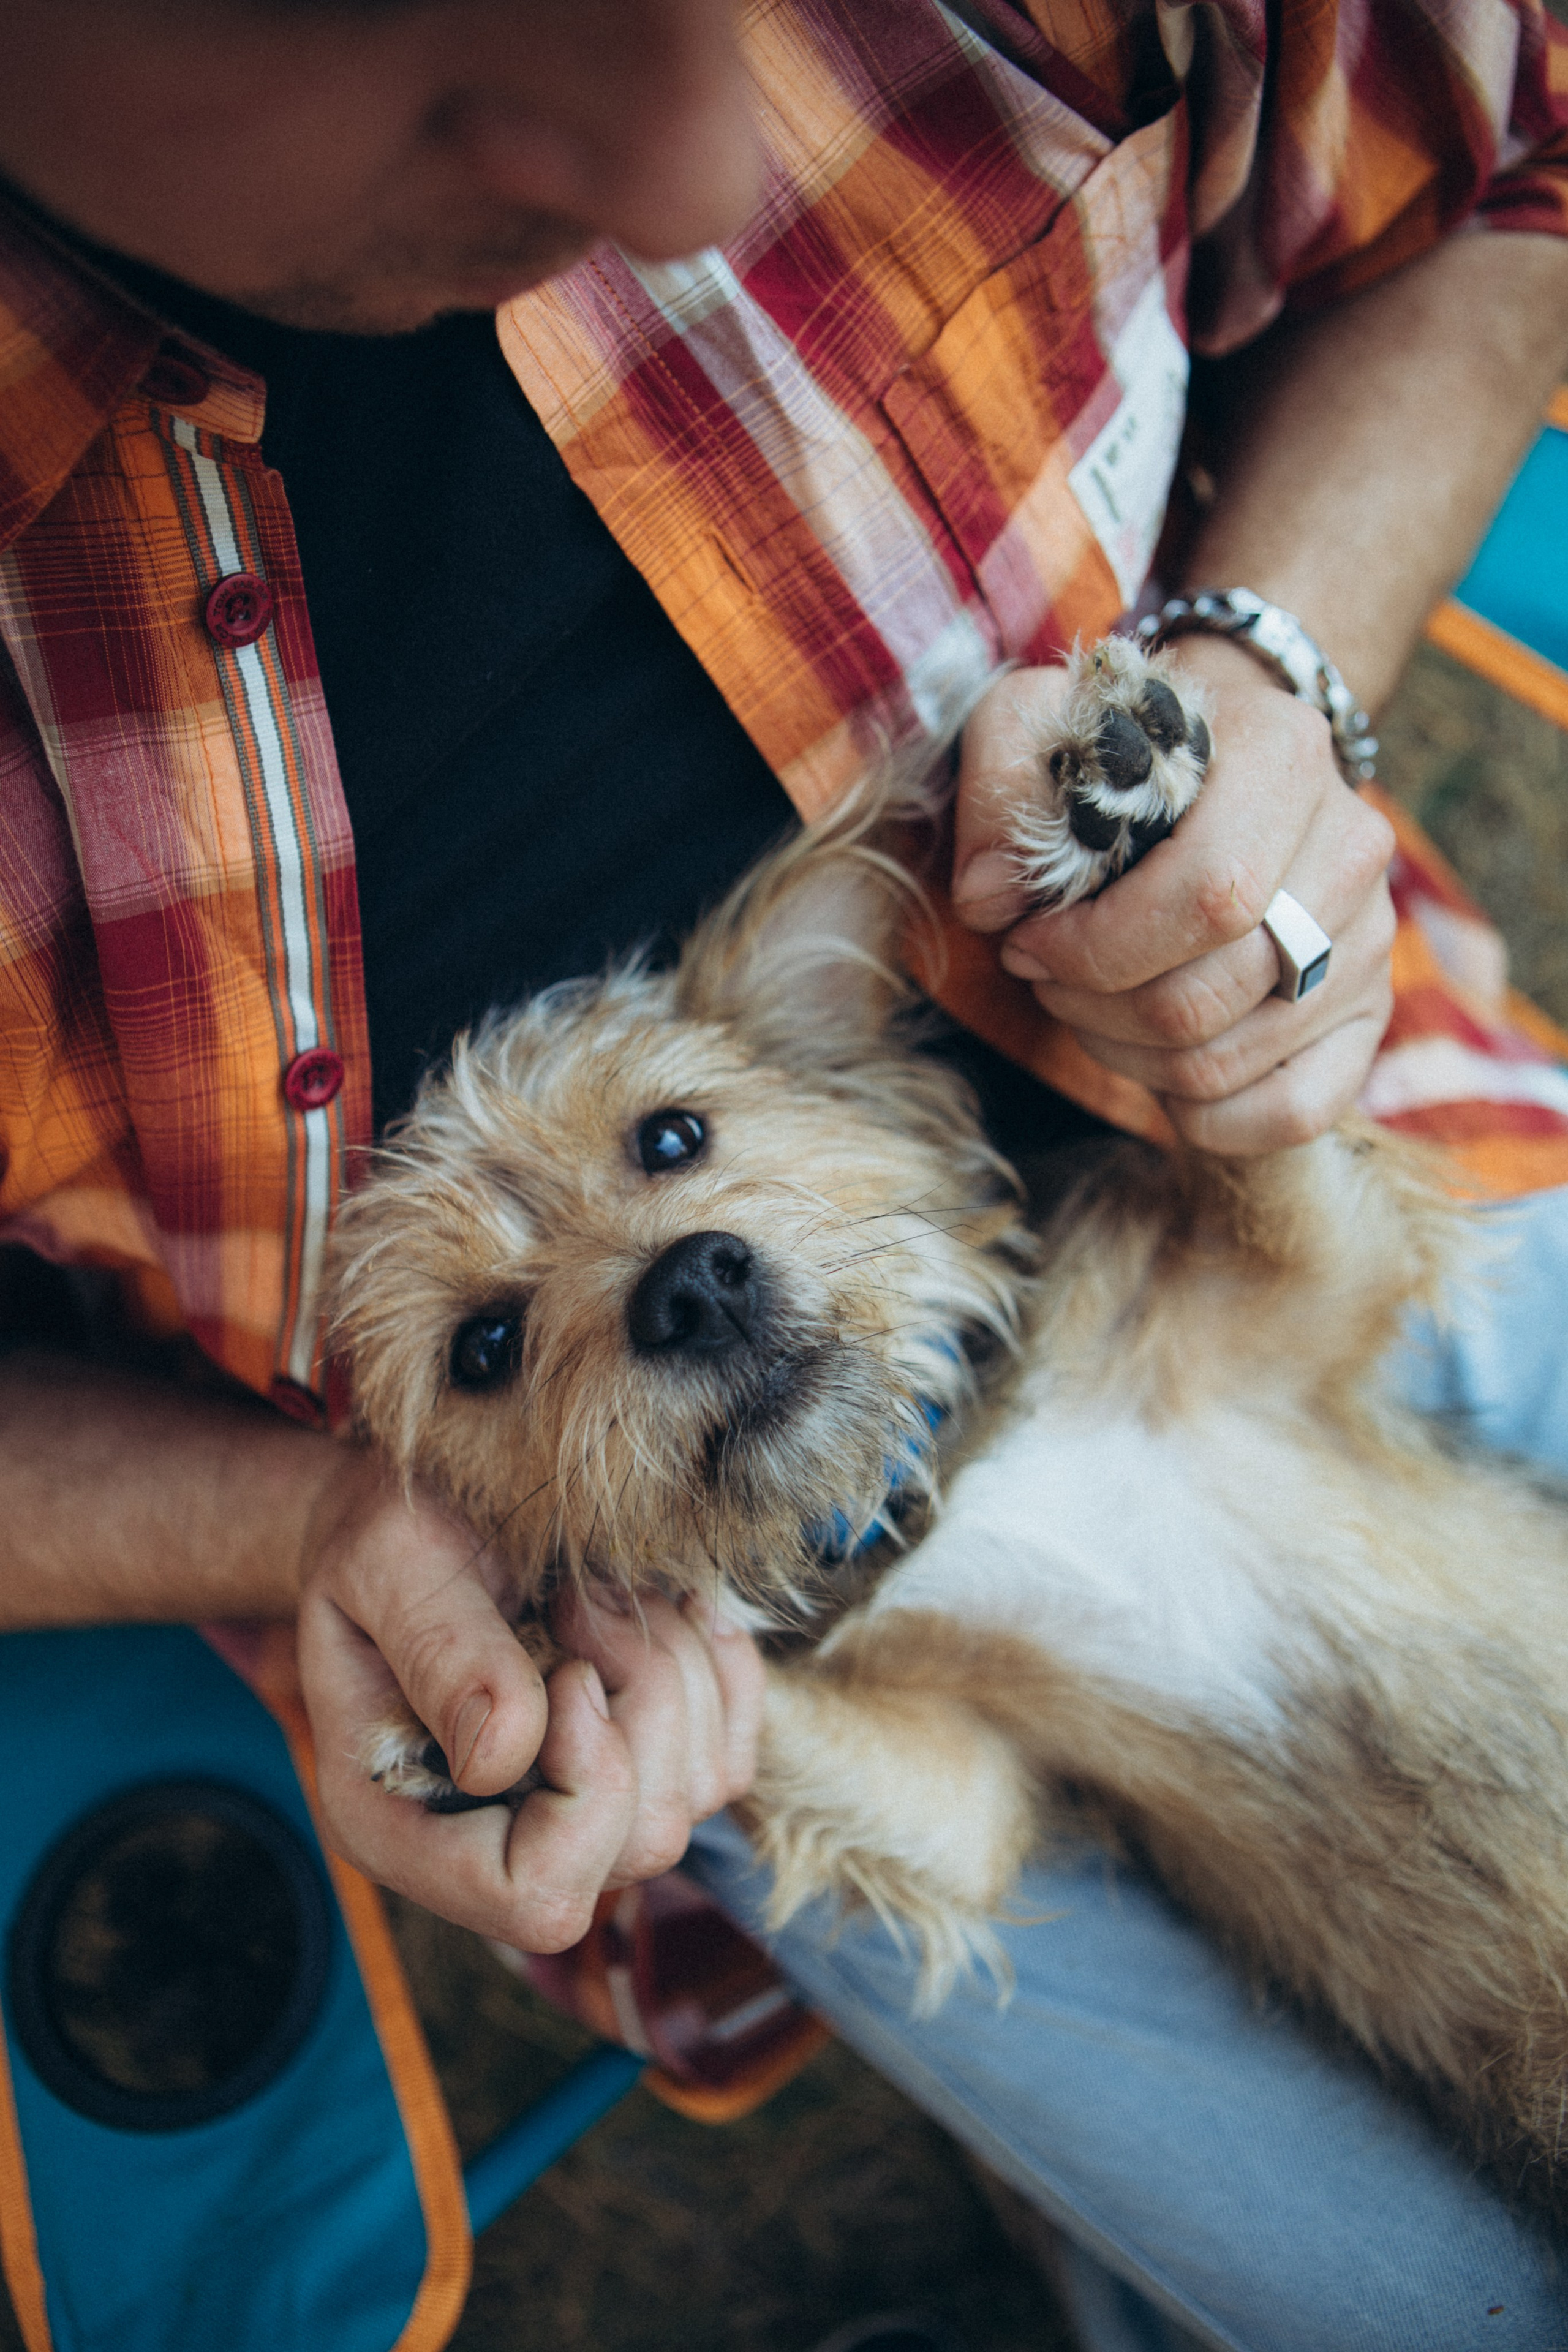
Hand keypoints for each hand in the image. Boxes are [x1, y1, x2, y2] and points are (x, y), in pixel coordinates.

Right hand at [296, 1456, 763, 1948]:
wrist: (424, 1510)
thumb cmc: (388, 1535)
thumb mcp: (389, 1564)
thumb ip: (439, 1654)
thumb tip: (504, 1754)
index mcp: (400, 1827)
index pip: (532, 1896)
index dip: (584, 1791)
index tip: (568, 1672)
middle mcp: (491, 1844)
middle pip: (637, 1846)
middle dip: (643, 1705)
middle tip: (582, 1603)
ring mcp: (575, 1813)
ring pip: (695, 1797)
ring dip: (676, 1673)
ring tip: (601, 1596)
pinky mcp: (641, 1768)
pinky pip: (729, 1760)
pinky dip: (720, 1673)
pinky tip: (665, 1607)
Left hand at [950, 635, 1396, 1152]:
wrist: (1218, 757)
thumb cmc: (1120, 750)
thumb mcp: (1040, 721)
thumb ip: (998, 786)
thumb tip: (988, 899)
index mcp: (1285, 755)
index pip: (1207, 896)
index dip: (1095, 948)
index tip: (1025, 943)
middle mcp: (1352, 850)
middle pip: (1207, 995)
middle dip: (1092, 1006)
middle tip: (1044, 975)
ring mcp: (1371, 942)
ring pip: (1226, 1061)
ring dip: (1126, 1054)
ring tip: (1088, 1001)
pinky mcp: (1372, 1015)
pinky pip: (1290, 1114)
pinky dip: (1201, 1114)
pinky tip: (1152, 1058)